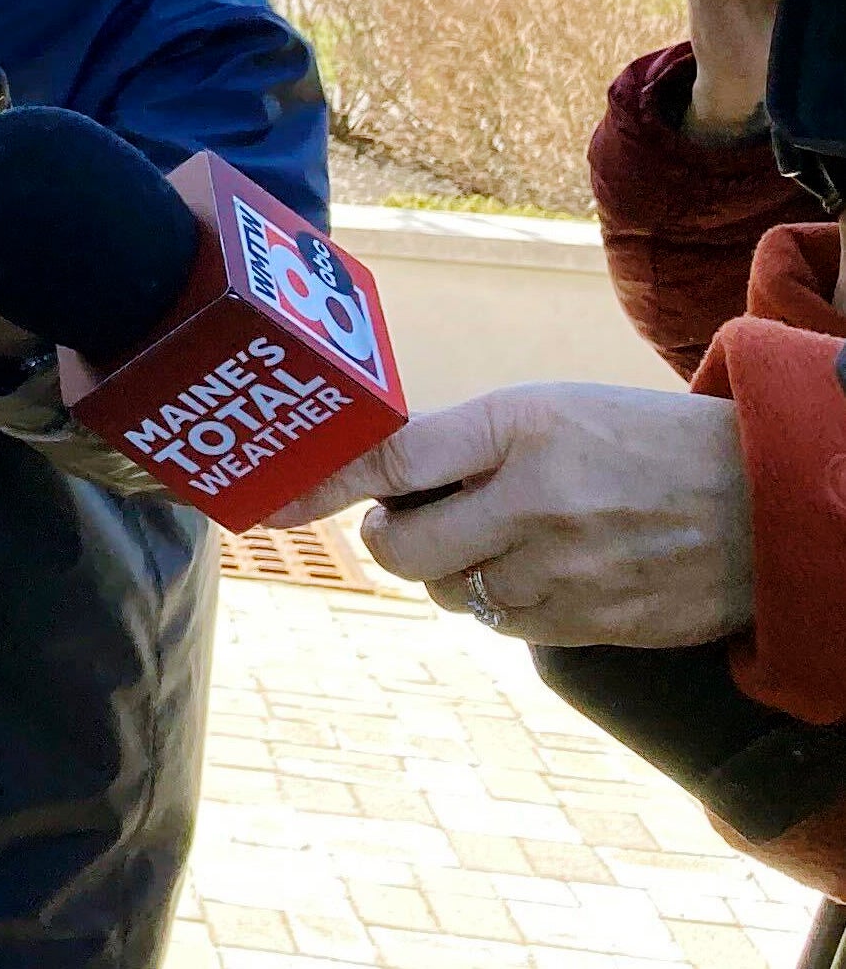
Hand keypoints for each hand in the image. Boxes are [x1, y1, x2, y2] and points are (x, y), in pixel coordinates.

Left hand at [274, 384, 753, 647]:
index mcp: (518, 427)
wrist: (762, 498)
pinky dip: (501, 601)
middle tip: (412, 518)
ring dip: (452, 570)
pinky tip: (542, 569)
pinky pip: (502, 624)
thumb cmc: (635, 441)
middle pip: (401, 546)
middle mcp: (534, 499)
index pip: (392, 457)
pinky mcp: (591, 622)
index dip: (322, 483)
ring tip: (505, 535)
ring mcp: (564, 568)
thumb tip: (372, 480)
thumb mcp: (547, 410)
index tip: (271, 502)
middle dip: (389, 538)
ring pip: (448, 591)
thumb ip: (461, 442)